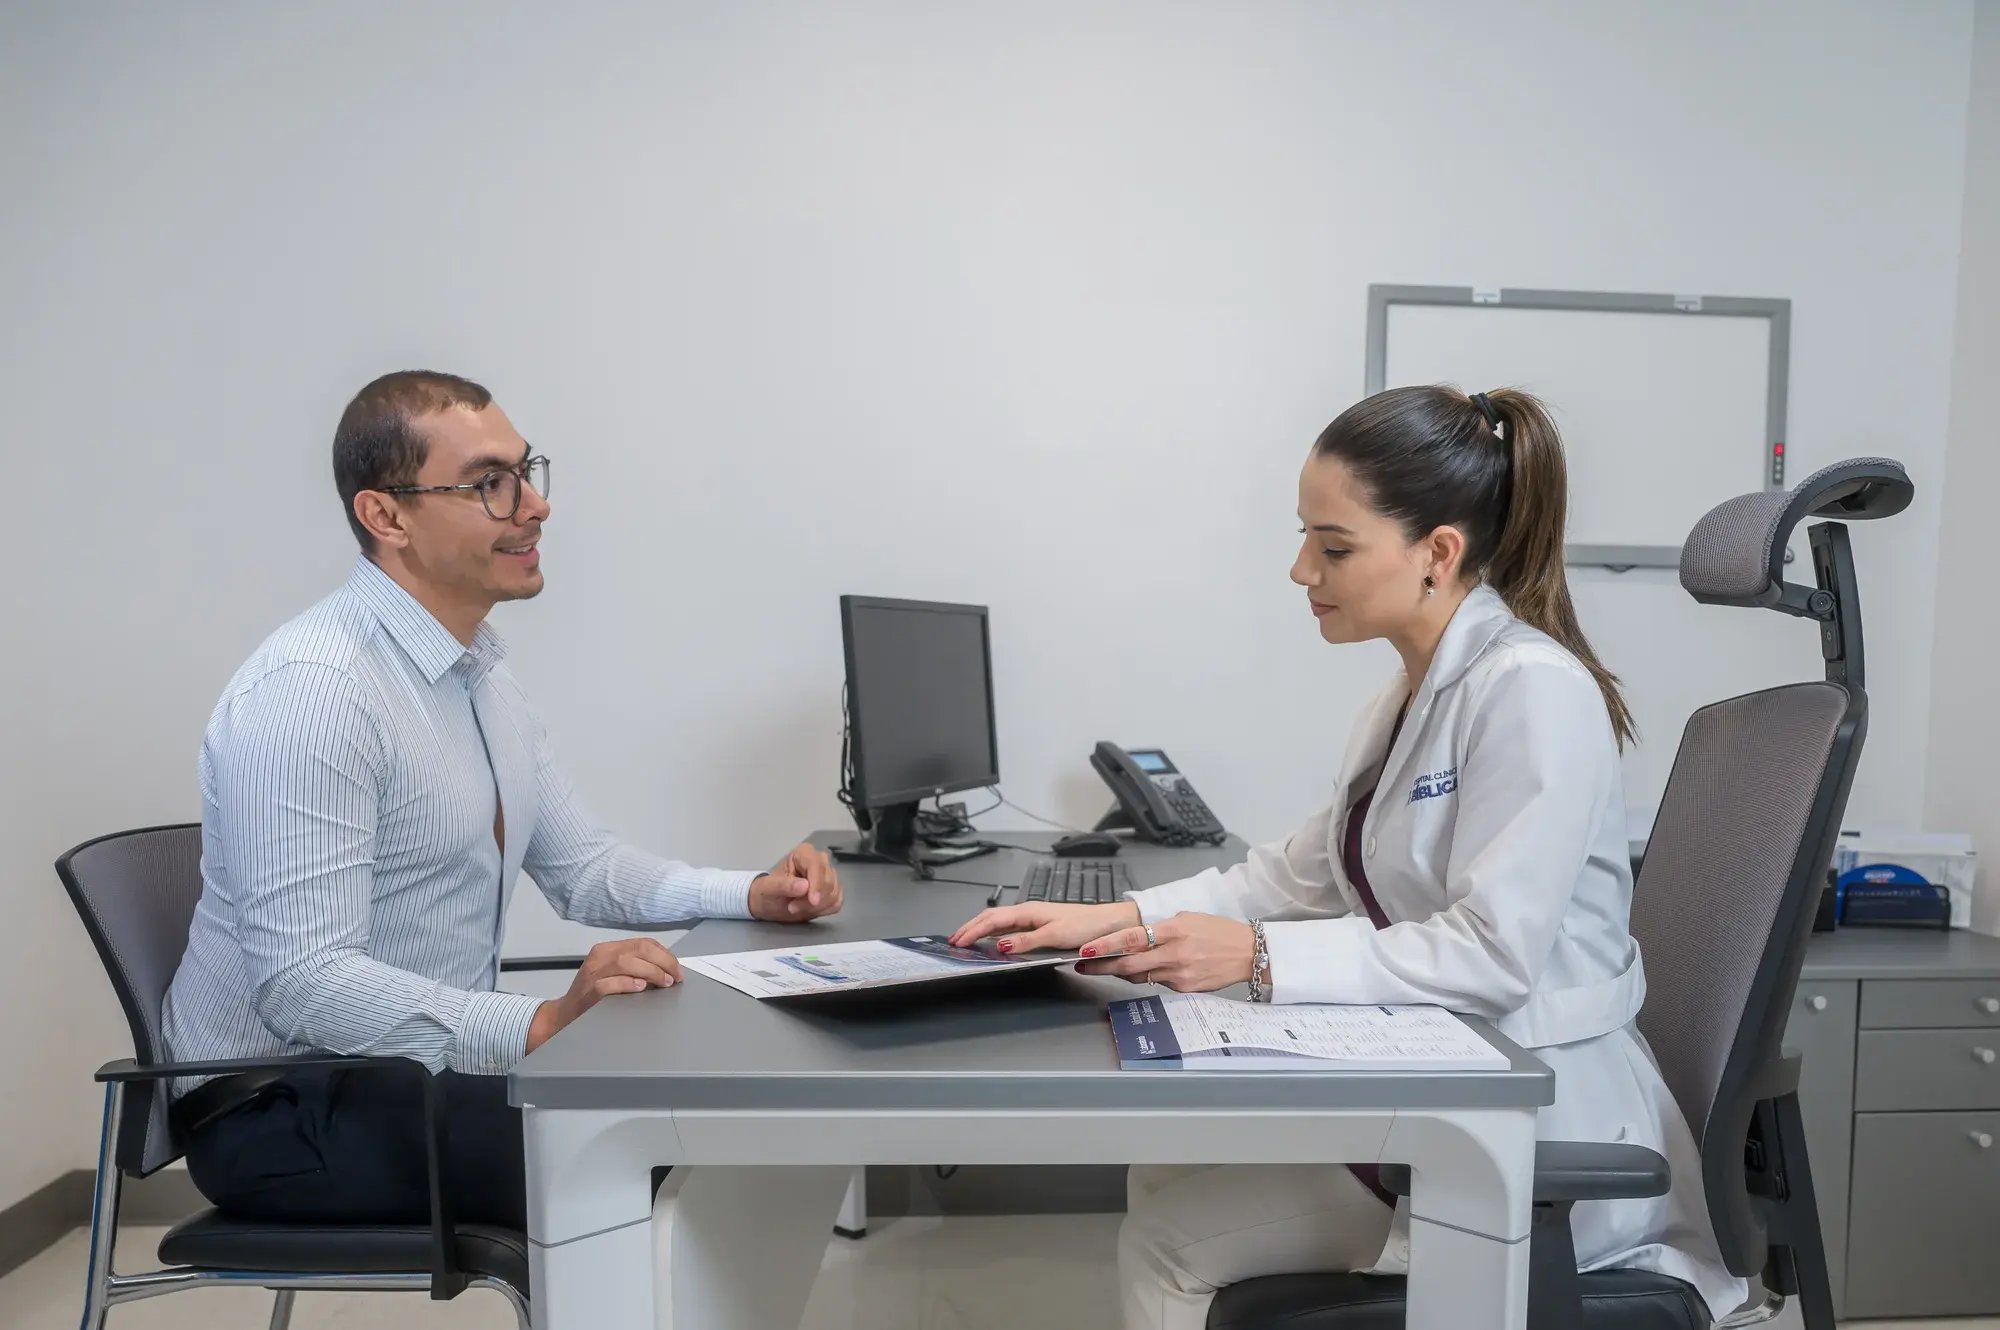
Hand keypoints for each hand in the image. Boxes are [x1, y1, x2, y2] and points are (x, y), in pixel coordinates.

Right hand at [526, 938, 681, 1051]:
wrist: (563, 1015)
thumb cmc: (592, 996)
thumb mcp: (613, 974)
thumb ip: (635, 967)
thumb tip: (669, 970)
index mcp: (607, 949)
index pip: (643, 943)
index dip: (665, 955)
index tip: (678, 969)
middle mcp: (600, 956)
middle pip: (638, 949)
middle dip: (663, 962)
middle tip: (675, 977)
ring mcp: (593, 973)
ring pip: (626, 962)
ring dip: (651, 972)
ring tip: (664, 983)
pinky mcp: (588, 991)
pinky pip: (610, 984)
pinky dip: (627, 984)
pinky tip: (640, 988)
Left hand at [749, 843, 843, 921]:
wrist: (770, 904)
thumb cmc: (767, 892)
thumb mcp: (768, 889)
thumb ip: (784, 886)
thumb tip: (804, 886)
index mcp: (804, 853)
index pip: (817, 866)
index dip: (817, 884)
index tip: (813, 901)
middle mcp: (820, 861)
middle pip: (828, 882)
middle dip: (812, 900)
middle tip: (792, 907)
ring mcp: (828, 876)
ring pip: (834, 894)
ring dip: (816, 908)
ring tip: (796, 908)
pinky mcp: (833, 891)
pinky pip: (836, 903)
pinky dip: (823, 911)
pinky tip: (808, 910)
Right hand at [948, 899, 1139, 952]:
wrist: (1110, 924)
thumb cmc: (1086, 927)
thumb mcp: (1055, 935)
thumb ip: (1026, 941)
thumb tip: (999, 945)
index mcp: (1029, 911)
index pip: (992, 919)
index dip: (973, 930)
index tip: (957, 941)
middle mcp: (1029, 912)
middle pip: (993, 918)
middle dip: (972, 927)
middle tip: (954, 940)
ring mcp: (1035, 918)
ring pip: (1001, 922)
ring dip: (982, 930)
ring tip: (968, 939)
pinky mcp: (1042, 926)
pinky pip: (1012, 928)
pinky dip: (997, 933)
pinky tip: (995, 941)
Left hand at [1074, 911, 1254, 992]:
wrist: (1247, 953)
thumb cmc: (1218, 931)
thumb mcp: (1188, 918)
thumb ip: (1161, 928)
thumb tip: (1137, 938)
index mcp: (1173, 930)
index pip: (1131, 939)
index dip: (1105, 946)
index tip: (1086, 950)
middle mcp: (1174, 954)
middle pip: (1128, 964)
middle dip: (1101, 966)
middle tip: (1083, 966)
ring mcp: (1179, 974)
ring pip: (1140, 976)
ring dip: (1122, 972)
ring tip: (1108, 966)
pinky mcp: (1185, 989)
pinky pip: (1158, 983)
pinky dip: (1149, 976)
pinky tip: (1148, 969)